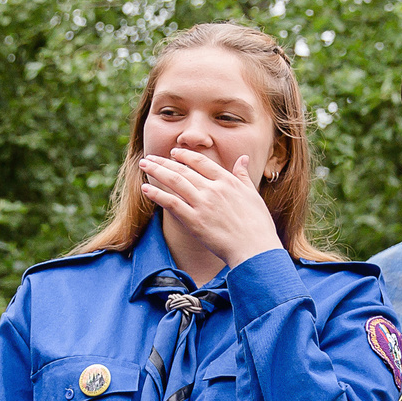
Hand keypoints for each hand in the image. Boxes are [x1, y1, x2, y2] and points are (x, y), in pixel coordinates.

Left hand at [139, 147, 282, 268]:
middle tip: (149, 157)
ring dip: (157, 171)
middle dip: (164, 161)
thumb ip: (243, 176)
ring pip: (174, 182)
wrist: (255, 248)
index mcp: (227, 181)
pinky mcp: (194, 221)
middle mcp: (213, 189)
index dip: (185, 156)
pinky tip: (146, 188)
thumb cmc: (258, 224)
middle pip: (183, 170)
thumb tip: (243, 158)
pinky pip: (172, 204)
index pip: (201, 162)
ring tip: (144, 165)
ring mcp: (202, 204)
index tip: (174, 152)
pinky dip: (158, 194)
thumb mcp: (253, 194)